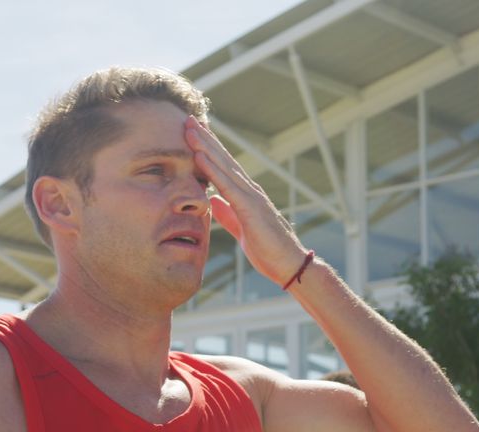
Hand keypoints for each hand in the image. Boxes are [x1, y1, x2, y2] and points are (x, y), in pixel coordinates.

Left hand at [184, 116, 307, 285]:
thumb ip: (228, 214)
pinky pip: (227, 185)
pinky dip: (212, 169)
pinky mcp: (250, 207)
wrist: (288, 265)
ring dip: (206, 146)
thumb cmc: (268, 250)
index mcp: (247, 195)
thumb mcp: (241, 230)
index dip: (210, 149)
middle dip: (206, 139)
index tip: (195, 133)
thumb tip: (214, 200)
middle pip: (224, 159)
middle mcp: (250, 190)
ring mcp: (251, 196)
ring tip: (191, 129)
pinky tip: (199, 156)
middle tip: (189, 119)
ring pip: (224, 166)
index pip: (225, 167)